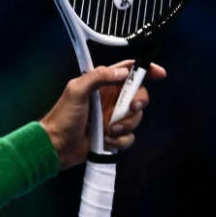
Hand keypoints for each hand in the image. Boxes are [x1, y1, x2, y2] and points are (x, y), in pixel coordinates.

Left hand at [39, 59, 165, 169]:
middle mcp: (109, 100)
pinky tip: (105, 141)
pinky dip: (120, 141)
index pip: (128, 72)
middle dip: (138, 102)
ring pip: (136, 118)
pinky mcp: (113, 136)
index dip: (146, 70)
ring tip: (109, 130)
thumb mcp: (76, 90)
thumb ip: (98, 77)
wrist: (56, 146)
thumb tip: (122, 73)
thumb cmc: (62, 117)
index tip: (159, 74)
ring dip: (126, 125)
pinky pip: (129, 137)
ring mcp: (112, 118)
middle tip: (131, 107)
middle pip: (138, 95)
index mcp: (101, 85)